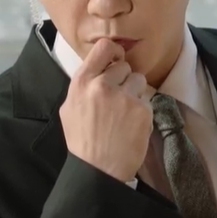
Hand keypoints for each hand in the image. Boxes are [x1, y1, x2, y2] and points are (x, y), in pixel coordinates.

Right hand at [59, 38, 154, 182]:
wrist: (99, 170)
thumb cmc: (83, 141)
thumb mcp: (70, 108)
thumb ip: (84, 85)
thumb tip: (100, 67)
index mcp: (82, 82)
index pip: (103, 47)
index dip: (114, 51)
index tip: (117, 59)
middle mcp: (102, 85)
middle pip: (124, 66)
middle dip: (123, 80)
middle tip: (118, 99)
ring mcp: (124, 97)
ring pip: (139, 80)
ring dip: (135, 93)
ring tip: (125, 112)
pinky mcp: (142, 110)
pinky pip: (147, 99)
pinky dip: (142, 111)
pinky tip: (132, 125)